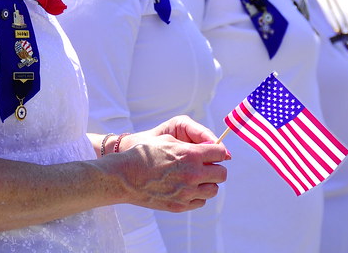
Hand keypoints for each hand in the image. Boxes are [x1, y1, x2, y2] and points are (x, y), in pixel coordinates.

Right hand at [109, 116, 229, 212]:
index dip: (217, 151)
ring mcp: (187, 193)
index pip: (220, 153)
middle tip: (205, 166)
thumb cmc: (145, 154)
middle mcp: (193, 175)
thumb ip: (191, 144)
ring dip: (208, 183)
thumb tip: (207, 148)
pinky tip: (186, 188)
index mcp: (191, 155)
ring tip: (195, 178)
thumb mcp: (168, 140)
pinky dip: (197, 195)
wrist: (125, 176)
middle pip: (222, 174)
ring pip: (213, 190)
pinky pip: (200, 202)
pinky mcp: (179, 206)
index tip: (212, 153)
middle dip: (216, 168)